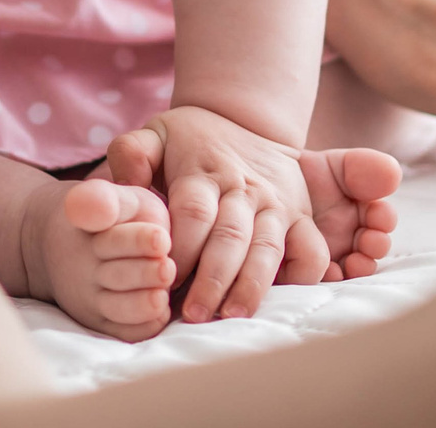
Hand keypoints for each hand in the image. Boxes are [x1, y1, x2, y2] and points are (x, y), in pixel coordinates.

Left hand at [103, 106, 326, 321]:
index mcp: (204, 171)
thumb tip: (125, 186)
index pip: (194, 213)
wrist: (243, 119)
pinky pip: (311, 250)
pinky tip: (279, 300)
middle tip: (193, 316)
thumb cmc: (190, 141)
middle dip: (212, 280)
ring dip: (250, 285)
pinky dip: (302, 277)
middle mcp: (243, 188)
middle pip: (230, 237)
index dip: (181, 249)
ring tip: (231, 316)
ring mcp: (276, 203)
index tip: (163, 279)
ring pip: (267, 248)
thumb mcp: (156, 134)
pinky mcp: (300, 215)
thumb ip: (131, 153)